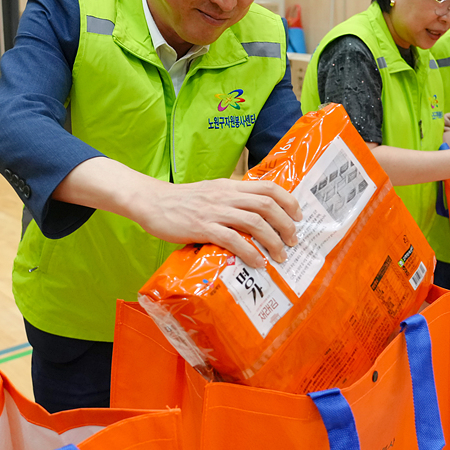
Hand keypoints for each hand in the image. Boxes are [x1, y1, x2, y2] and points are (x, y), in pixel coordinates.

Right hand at [130, 179, 301, 269]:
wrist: (151, 201)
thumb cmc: (180, 201)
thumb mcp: (210, 192)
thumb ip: (230, 199)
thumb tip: (252, 215)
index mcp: (230, 186)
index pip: (268, 187)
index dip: (288, 201)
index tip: (298, 217)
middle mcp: (226, 195)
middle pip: (267, 205)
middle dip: (286, 224)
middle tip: (292, 241)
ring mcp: (214, 211)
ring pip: (255, 222)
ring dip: (273, 240)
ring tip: (280, 256)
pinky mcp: (202, 227)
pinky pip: (233, 240)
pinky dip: (249, 253)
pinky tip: (257, 263)